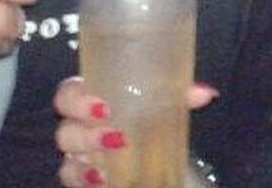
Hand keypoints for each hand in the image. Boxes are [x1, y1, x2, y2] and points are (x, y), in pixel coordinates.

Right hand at [54, 76, 218, 186]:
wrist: (151, 145)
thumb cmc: (148, 112)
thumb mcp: (163, 102)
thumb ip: (180, 95)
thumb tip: (207, 93)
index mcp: (91, 94)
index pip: (68, 94)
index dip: (77, 100)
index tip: (103, 107)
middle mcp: (78, 123)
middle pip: (64, 128)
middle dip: (87, 134)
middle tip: (115, 137)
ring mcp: (77, 152)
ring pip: (67, 155)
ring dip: (89, 158)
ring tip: (113, 160)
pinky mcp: (81, 174)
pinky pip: (71, 177)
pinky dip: (84, 179)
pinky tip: (102, 179)